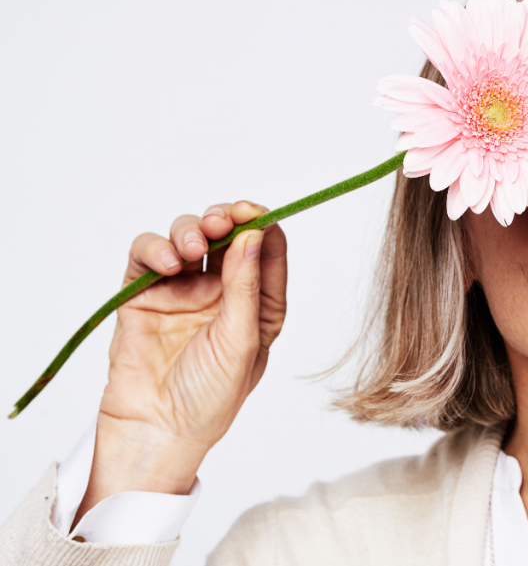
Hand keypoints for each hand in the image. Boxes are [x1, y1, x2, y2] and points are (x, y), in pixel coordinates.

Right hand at [75, 201, 286, 523]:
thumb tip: (255, 235)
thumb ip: (247, 287)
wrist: (156, 432)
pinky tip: (167, 264)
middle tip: (220, 222)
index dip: (261, 223)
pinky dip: (155, 248)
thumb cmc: (209, 398)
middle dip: (224, 219)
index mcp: (258, 303)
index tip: (253, 212)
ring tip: (191, 251)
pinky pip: (147, 256)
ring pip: (187, 236)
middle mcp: (222, 292)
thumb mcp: (241, 342)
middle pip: (226, 234)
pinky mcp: (144, 295)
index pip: (266, 249)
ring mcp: (181, 291)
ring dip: (190, 231)